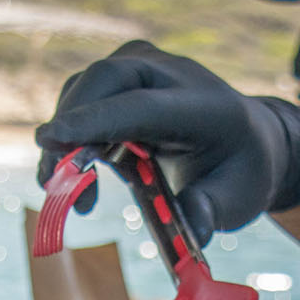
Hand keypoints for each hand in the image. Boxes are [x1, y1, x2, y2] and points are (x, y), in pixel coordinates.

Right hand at [36, 41, 299, 243]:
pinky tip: (80, 184)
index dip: (94, 121)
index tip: (50, 139)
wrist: (249, 142)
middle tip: (52, 183)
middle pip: (103, 81)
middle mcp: (170, 74)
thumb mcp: (239, 198)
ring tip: (73, 198)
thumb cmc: (241, 172)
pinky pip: (83, 103)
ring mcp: (142, 68)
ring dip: (66, 142)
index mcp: (204, 103)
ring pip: (85, 91)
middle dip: (69, 127)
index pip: (141, 104)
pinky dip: (71, 141)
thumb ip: (211, 210)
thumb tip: (192, 231)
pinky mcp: (121, 80)